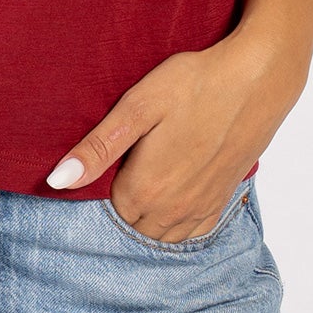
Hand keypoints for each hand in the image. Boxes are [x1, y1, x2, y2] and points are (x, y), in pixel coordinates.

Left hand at [44, 31, 302, 240]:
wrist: (256, 79)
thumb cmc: (194, 84)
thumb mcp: (137, 106)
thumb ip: (97, 148)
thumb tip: (56, 180)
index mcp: (145, 189)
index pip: (105, 206)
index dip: (105, 179)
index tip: (115, 151)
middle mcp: (172, 211)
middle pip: (131, 222)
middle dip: (125, 199)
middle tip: (133, 157)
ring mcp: (200, 210)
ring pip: (160, 233)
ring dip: (150, 213)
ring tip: (152, 171)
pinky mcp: (222, 201)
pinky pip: (191, 232)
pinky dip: (178, 221)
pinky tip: (176, 190)